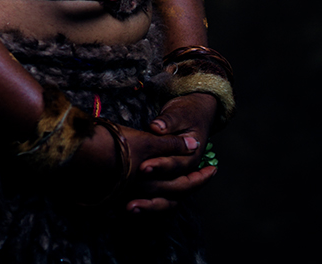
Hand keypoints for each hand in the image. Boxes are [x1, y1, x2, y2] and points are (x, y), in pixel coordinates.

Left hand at [125, 93, 217, 212]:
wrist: (193, 115)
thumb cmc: (186, 113)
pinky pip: (157, 200)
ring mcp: (175, 180)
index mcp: (193, 156)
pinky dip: (145, 206)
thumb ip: (168, 122)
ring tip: (129, 207)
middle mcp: (186, 172)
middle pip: (172, 187)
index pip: (176, 165)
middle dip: (151, 187)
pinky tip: (128, 208)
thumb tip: (156, 128)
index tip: (143, 166)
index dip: (160, 166)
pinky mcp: (164, 182)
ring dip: (149, 205)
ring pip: (166, 201)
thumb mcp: (179, 113)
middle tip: (129, 190)